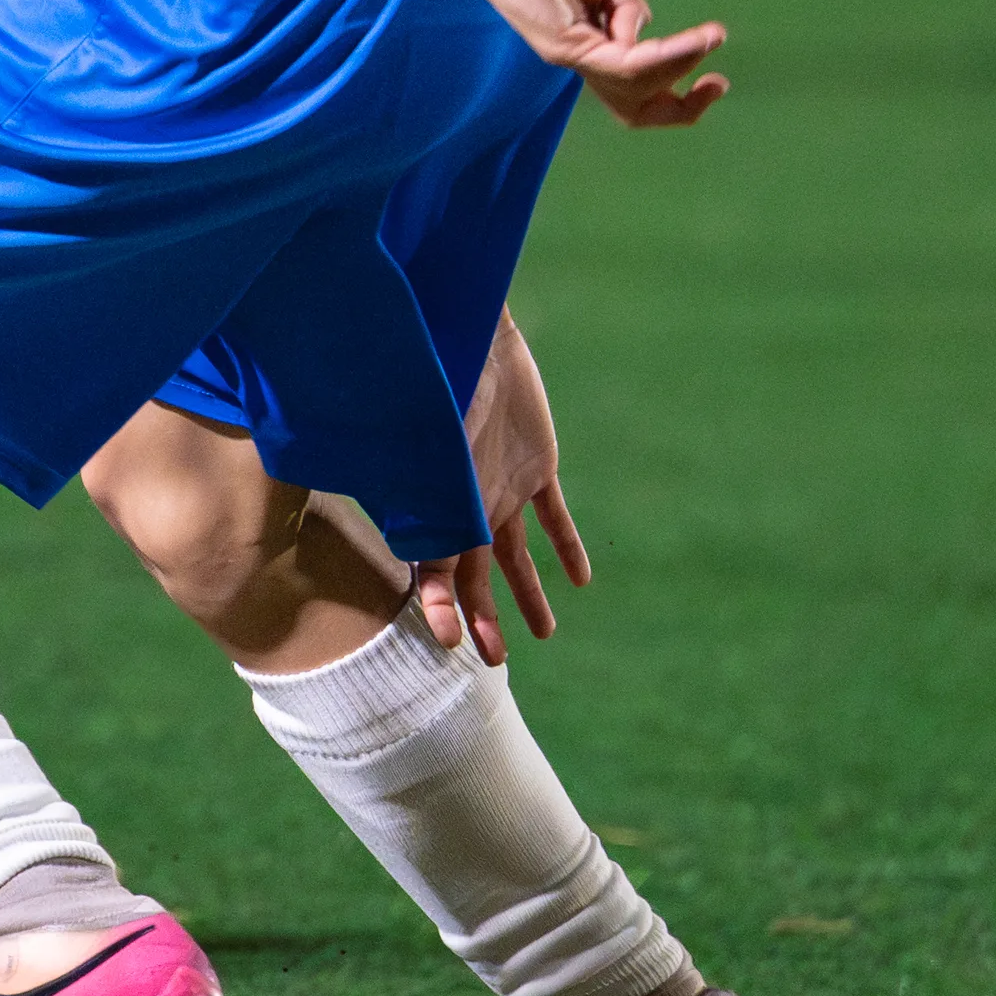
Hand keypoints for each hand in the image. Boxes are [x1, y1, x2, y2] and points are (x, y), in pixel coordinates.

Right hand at [415, 309, 592, 665]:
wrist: (472, 335)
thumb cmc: (440, 388)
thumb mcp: (433, 451)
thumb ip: (429, 500)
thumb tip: (413, 552)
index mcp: (439, 506)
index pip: (434, 572)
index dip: (439, 608)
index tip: (447, 643)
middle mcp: (468, 505)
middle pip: (475, 575)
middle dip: (482, 618)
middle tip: (494, 660)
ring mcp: (502, 487)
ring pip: (515, 555)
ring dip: (527, 594)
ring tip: (544, 634)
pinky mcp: (536, 466)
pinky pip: (554, 516)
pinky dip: (566, 547)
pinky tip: (581, 581)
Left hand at [444, 0, 727, 133]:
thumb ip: (631, 7)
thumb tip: (643, 36)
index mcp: (596, 40)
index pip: (638, 86)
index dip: (679, 83)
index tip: (714, 66)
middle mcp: (584, 57)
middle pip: (636, 108)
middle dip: (683, 108)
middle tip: (718, 85)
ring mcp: (573, 56)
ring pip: (636, 89)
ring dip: (681, 68)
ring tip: (709, 40)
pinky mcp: (564, 47)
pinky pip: (625, 65)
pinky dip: (665, 58)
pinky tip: (692, 42)